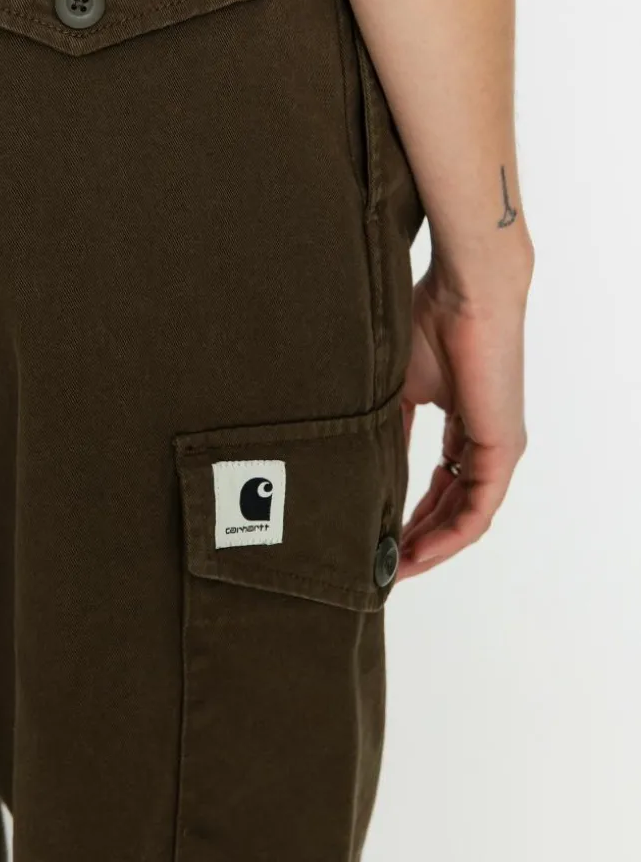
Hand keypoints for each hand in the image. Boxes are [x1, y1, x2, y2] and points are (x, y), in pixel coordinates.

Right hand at [397, 255, 530, 578]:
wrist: (464, 293)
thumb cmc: (429, 321)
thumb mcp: (397, 387)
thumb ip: (389, 428)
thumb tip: (359, 466)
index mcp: (464, 424)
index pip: (440, 483)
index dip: (409, 513)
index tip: (378, 534)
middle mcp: (485, 442)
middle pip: (452, 506)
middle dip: (417, 538)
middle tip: (383, 564)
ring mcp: (497, 448)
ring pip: (465, 515)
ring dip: (431, 545)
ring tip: (396, 568)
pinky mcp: (502, 448)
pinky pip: (477, 509)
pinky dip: (448, 535)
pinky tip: (419, 552)